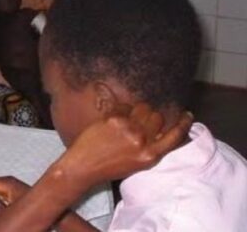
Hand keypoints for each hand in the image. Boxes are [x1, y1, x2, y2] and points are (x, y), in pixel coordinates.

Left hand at [54, 104, 193, 190]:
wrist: (84, 166)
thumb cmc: (111, 166)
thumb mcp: (138, 163)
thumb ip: (151, 147)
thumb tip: (161, 130)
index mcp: (151, 155)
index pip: (175, 136)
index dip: (184, 123)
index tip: (187, 115)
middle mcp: (142, 141)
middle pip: (158, 117)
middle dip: (152, 116)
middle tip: (141, 120)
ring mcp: (127, 128)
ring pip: (143, 107)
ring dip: (138, 110)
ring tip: (128, 118)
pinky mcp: (113, 119)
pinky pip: (124, 105)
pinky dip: (121, 108)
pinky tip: (115, 117)